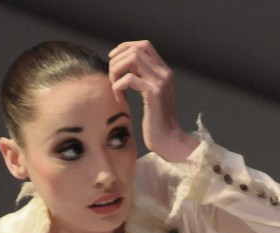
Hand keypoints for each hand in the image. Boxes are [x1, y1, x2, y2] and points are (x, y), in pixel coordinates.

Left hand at [108, 40, 199, 163]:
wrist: (168, 140)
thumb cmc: (156, 121)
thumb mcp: (149, 94)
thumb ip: (141, 77)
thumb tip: (120, 65)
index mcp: (164, 71)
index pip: (144, 45)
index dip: (125, 47)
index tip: (112, 58)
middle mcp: (165, 73)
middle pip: (135, 50)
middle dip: (117, 61)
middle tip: (111, 78)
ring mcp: (160, 82)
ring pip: (132, 58)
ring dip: (116, 70)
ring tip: (114, 87)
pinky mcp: (154, 93)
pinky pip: (128, 79)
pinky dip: (117, 87)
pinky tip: (119, 100)